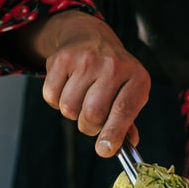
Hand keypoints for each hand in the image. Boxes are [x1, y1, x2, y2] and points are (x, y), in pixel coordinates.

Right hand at [27, 10, 150, 156]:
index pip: (123, 111)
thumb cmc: (114, 75)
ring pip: (70, 109)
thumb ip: (128, 122)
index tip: (104, 150)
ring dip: (73, 114)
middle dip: (90, 127)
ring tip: (82, 99)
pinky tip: (68, 88)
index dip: (113, 134)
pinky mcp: (62, 59)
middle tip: (92, 120)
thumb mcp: (129, 93)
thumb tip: (128, 146)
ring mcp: (86, 60)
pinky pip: (52, 97)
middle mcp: (113, 66)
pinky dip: (56, 101)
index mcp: (136, 78)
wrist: (90, 36)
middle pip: (93, 115)